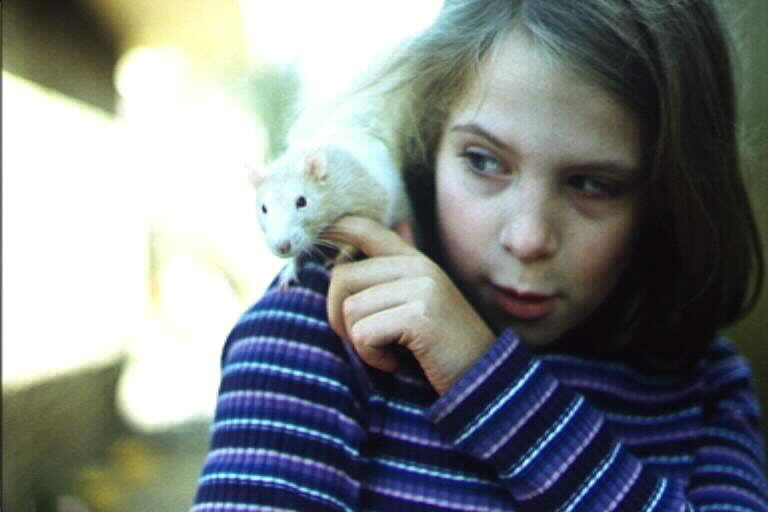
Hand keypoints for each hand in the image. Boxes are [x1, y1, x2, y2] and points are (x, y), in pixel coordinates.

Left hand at [325, 216, 494, 394]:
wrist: (482, 381)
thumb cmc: (443, 346)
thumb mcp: (421, 302)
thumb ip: (400, 270)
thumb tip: (398, 226)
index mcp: (413, 260)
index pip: (363, 228)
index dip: (333, 229)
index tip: (318, 236)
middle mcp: (417, 266)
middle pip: (341, 277)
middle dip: (338, 316)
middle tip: (365, 340)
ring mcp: (421, 287)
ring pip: (349, 309)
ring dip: (360, 342)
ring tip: (390, 351)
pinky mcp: (419, 315)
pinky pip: (363, 333)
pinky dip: (373, 357)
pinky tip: (397, 362)